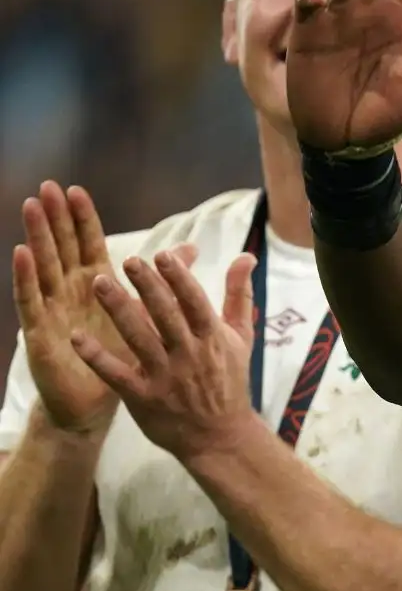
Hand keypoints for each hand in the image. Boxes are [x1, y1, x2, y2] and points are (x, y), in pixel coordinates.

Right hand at [10, 183, 193, 432]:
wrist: (99, 403)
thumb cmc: (123, 356)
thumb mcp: (147, 314)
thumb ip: (165, 279)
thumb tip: (190, 249)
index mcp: (97, 286)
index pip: (89, 244)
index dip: (82, 219)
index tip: (76, 190)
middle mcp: (72, 293)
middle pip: (63, 248)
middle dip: (56, 218)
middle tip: (47, 187)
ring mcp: (53, 310)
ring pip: (45, 267)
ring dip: (38, 237)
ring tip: (31, 208)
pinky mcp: (41, 333)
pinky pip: (32, 302)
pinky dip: (27, 277)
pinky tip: (22, 254)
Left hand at [70, 248, 257, 460]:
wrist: (221, 437)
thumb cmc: (229, 381)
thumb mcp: (241, 337)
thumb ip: (239, 295)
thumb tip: (246, 255)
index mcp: (212, 337)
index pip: (194, 301)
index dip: (179, 278)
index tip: (162, 255)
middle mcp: (189, 354)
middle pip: (165, 314)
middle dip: (147, 286)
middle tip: (129, 261)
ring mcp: (164, 377)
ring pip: (138, 337)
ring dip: (119, 309)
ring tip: (100, 283)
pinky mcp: (142, 397)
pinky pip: (115, 374)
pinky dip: (96, 356)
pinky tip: (77, 336)